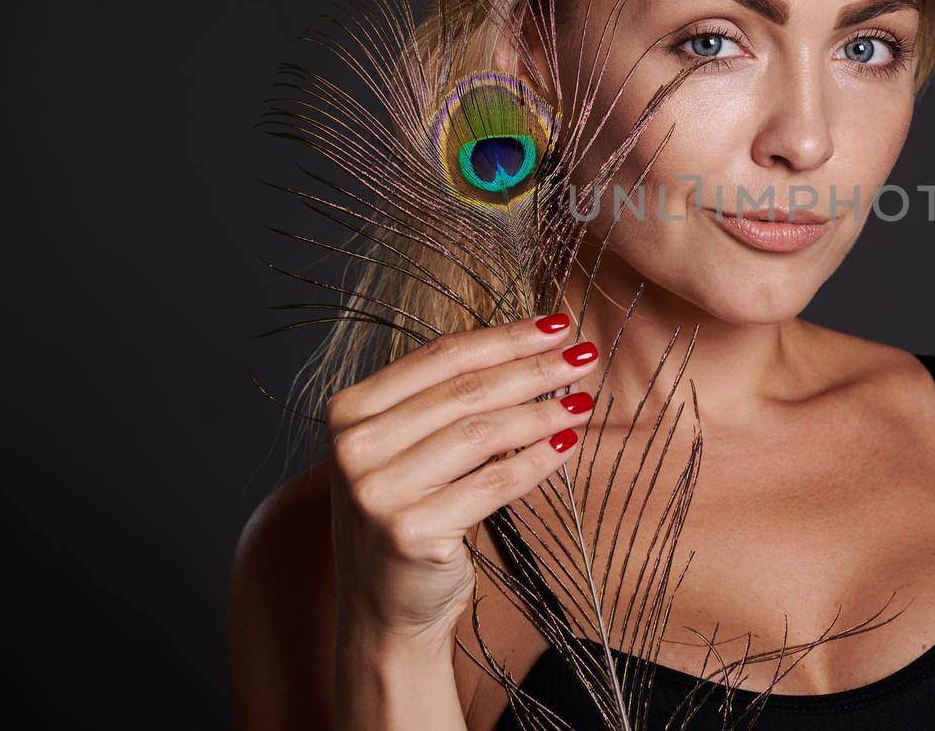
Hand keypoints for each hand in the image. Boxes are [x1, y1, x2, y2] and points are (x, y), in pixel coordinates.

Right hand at [324, 315, 598, 651]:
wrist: (383, 611)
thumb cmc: (409, 515)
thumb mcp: (410, 449)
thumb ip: (450, 401)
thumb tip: (539, 348)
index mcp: (349, 411)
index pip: (441, 356)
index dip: (505, 336)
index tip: (556, 324)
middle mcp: (355, 447)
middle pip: (465, 390)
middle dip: (534, 368)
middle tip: (585, 354)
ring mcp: (377, 491)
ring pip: (483, 433)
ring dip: (543, 413)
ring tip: (584, 401)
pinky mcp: (410, 531)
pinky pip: (494, 483)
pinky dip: (537, 461)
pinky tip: (568, 446)